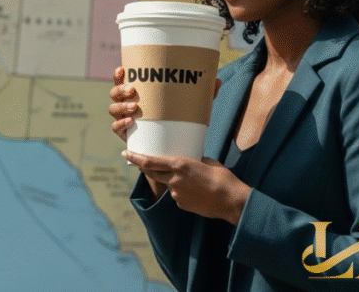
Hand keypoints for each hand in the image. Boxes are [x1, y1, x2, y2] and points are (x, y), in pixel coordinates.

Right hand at [108, 67, 222, 142]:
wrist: (173, 147)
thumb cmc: (178, 120)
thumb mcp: (190, 106)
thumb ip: (202, 94)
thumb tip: (217, 81)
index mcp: (138, 94)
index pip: (122, 81)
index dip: (118, 75)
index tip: (123, 69)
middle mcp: (127, 105)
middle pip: (114, 94)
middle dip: (121, 90)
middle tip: (133, 90)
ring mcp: (124, 120)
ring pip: (113, 109)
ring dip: (121, 107)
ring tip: (136, 108)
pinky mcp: (127, 135)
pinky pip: (116, 128)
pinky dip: (121, 124)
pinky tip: (131, 122)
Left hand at [122, 150, 250, 224]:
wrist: (232, 202)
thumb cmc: (223, 178)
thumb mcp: (208, 162)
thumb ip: (194, 160)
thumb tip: (190, 159)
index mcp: (179, 165)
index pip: (149, 161)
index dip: (135, 158)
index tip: (125, 153)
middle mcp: (174, 179)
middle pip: (152, 173)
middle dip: (144, 168)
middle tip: (140, 163)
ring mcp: (176, 194)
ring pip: (168, 185)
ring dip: (172, 181)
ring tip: (194, 181)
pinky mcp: (181, 205)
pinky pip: (177, 195)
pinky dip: (182, 192)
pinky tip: (197, 192)